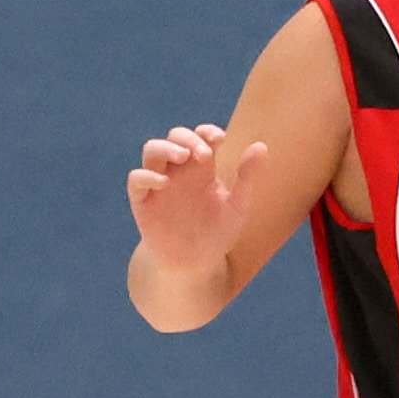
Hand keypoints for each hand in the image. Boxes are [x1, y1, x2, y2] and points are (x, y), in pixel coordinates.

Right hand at [127, 124, 267, 274]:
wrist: (196, 266)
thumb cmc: (217, 235)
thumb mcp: (237, 206)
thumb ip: (246, 176)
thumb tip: (261, 145)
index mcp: (201, 168)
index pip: (199, 137)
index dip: (207, 131)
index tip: (220, 138)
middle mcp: (178, 171)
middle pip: (175, 137)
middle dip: (189, 138)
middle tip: (206, 155)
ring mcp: (159, 184)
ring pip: (151, 149)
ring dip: (166, 147)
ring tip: (183, 156)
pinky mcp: (143, 202)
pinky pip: (137, 179)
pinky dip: (147, 176)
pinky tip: (164, 183)